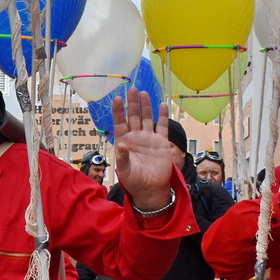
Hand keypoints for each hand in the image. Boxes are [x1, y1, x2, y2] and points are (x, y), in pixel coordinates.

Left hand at [110, 89, 174, 211]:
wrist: (151, 190)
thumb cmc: (134, 181)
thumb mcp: (125, 170)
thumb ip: (123, 157)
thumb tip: (121, 145)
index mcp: (124, 142)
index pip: (120, 123)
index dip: (118, 111)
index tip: (116, 99)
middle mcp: (136, 137)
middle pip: (133, 116)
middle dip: (132, 103)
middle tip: (131, 89)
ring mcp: (149, 138)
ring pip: (146, 118)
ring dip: (145, 106)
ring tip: (144, 93)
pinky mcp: (161, 143)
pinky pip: (162, 127)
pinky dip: (162, 116)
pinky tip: (162, 105)